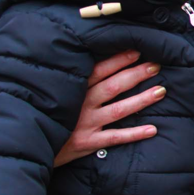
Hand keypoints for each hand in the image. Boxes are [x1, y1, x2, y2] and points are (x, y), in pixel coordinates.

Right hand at [55, 51, 164, 166]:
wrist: (32, 143)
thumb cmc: (51, 114)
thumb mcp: (60, 93)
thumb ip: (78, 81)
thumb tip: (105, 65)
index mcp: (74, 89)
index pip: (99, 71)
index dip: (119, 60)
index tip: (138, 51)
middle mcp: (81, 105)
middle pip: (112, 87)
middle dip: (135, 75)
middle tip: (156, 66)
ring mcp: (85, 124)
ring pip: (118, 110)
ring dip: (141, 100)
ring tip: (161, 91)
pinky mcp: (87, 143)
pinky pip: (115, 137)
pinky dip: (134, 134)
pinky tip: (153, 129)